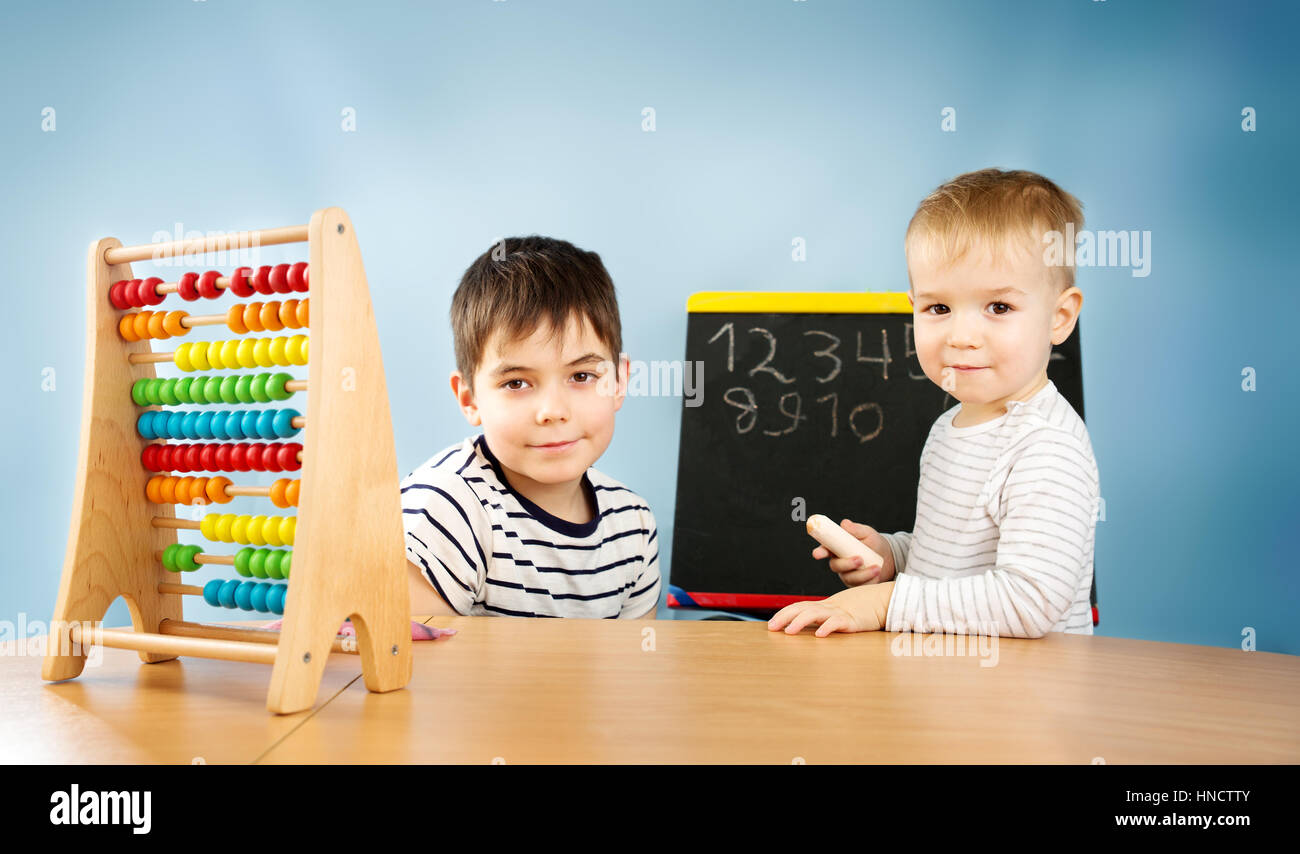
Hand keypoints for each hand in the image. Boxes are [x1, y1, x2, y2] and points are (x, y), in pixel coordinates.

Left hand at [767, 582, 893, 636]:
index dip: (784, 613)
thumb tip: (812, 629)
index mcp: (825, 605)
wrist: (885, 599)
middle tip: (772, 627)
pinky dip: (828, 627)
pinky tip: (820, 635)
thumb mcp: (841, 611)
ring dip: (800, 622)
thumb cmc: (864, 607)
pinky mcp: (853, 621)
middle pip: (802, 608)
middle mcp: (829, 607)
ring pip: (816, 614)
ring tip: (789, 631)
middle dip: (784, 617)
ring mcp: (841, 612)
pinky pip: (839, 623)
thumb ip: (827, 617)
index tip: (771, 623)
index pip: (799, 606)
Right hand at [812, 519, 894, 585]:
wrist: (887, 557)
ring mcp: (847, 575)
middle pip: (835, 566)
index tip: (817, 554)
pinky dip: (870, 580)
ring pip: (849, 578)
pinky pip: (860, 586)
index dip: (820, 552)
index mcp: (838, 548)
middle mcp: (840, 562)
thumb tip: (845, 524)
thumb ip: (856, 529)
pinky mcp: (856, 585)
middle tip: (860, 559)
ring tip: (876, 568)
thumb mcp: (867, 533)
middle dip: (846, 564)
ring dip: (863, 574)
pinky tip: (877, 574)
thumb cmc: (873, 543)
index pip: (825, 549)